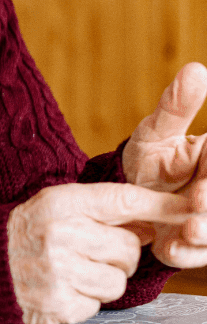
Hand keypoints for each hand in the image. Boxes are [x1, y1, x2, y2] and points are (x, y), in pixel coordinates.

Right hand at [8, 181, 193, 323]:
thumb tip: (156, 219)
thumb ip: (102, 209)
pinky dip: (84, 301)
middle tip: (92, 252)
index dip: (160, 207)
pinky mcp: (57, 305)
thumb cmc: (25, 233)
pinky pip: (97, 306)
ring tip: (74, 272)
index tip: (190, 209)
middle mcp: (60, 235)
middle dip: (119, 255)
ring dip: (103, 281)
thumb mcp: (56, 206)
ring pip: (117, 282)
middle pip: (128, 249)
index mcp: (61, 204)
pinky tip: (61, 289)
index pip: (123, 200)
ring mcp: (58, 273)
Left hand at [122, 61, 206, 265]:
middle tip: (196, 207)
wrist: (124, 198)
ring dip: (206, 236)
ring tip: (188, 230)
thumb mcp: (156, 132)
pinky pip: (196, 254)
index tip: (201, 186)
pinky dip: (186, 253)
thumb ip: (175, 107)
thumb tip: (196, 70)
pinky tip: (170, 249)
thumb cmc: (148, 160)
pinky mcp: (193, 245)